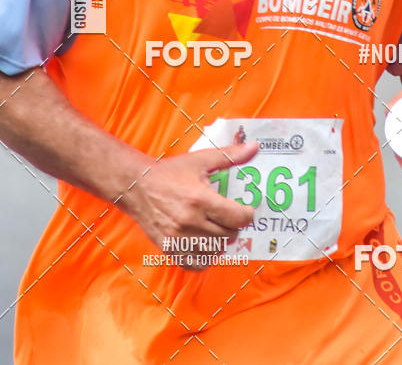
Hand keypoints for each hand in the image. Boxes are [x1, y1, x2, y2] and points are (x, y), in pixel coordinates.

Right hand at [120, 141, 258, 268]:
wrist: (137, 186)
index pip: (237, 218)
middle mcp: (190, 221)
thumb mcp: (201, 160)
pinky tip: (205, 243)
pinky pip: (197, 264)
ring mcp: (178, 238)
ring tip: (217, 227)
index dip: (247, 215)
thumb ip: (230, 155)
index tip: (245, 209)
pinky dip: (206, 257)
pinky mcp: (169, 249)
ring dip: (221, 241)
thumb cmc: (170, 172)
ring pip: (215, 251)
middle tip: (230, 216)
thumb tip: (256, 146)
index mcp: (200, 199)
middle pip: (228, 235)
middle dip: (234, 226)